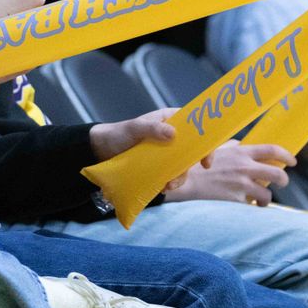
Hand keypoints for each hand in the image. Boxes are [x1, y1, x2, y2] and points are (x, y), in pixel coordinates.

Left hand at [89, 109, 211, 191]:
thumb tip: (174, 134)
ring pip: (182, 165)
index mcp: (170, 121)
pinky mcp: (159, 166)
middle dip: (191, 164)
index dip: (205, 141)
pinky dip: (170, 182)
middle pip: (192, 149)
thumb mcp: (135, 129)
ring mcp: (166, 152)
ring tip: (167, 185)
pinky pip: (171, 175)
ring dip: (179, 177)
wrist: (102, 150)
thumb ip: (152, 129)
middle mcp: (171, 136)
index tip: (205, 159)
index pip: (195, 127)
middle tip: (187, 173)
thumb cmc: (120, 133)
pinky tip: (162, 187)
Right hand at [163, 141, 295, 204]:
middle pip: (277, 173)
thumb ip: (232, 146)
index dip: (286, 155)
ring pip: (267, 194)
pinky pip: (252, 205)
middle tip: (282, 182)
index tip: (293, 161)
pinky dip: (252, 206)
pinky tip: (246, 205)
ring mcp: (241, 185)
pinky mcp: (235, 200)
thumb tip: (242, 144)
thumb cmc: (198, 163)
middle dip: (284, 180)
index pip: (272, 150)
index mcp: (241, 152)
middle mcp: (244, 168)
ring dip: (266, 198)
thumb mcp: (216, 148)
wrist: (185, 181)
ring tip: (260, 200)